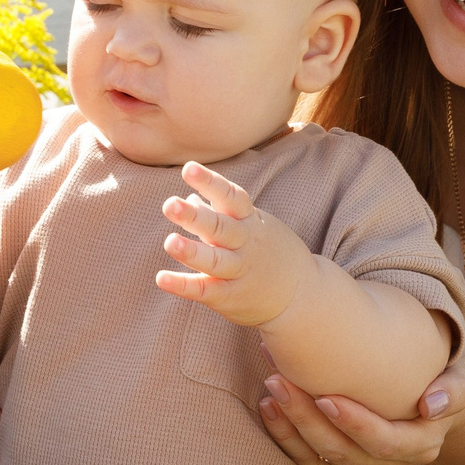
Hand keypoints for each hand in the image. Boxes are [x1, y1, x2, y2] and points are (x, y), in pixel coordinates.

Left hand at [157, 162, 308, 326]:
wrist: (302, 295)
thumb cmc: (270, 252)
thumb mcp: (252, 225)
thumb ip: (220, 211)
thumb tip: (190, 196)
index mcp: (249, 221)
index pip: (231, 196)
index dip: (210, 182)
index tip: (188, 168)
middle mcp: (244, 243)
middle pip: (220, 227)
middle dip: (195, 216)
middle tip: (170, 204)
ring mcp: (238, 271)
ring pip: (214, 260)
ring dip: (192, 252)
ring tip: (170, 242)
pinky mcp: (230, 296)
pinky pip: (205, 289)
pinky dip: (183, 285)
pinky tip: (161, 278)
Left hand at [256, 351, 464, 464]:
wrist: (425, 405)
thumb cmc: (438, 381)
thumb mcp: (458, 379)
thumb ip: (453, 389)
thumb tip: (431, 404)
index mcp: (421, 445)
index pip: (385, 443)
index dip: (355, 424)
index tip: (326, 396)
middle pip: (344, 452)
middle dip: (308, 419)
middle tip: (280, 380)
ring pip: (321, 460)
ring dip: (291, 428)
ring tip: (270, 392)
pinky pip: (308, 463)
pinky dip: (285, 439)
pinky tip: (268, 409)